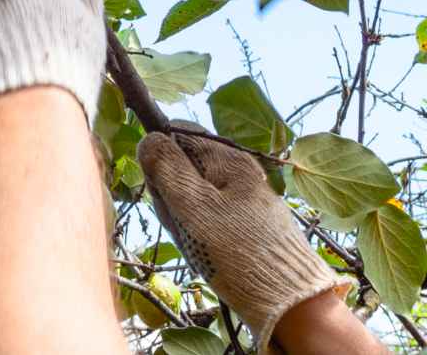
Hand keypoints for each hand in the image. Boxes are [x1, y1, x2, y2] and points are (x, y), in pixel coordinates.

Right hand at [138, 125, 350, 353]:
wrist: (289, 303)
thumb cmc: (237, 250)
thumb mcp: (193, 205)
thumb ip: (167, 168)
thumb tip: (149, 137)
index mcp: (229, 158)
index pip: (179, 134)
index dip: (160, 156)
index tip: (160, 186)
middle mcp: (239, 172)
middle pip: (184, 167)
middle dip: (171, 194)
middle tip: (179, 222)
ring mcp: (244, 200)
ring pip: (193, 197)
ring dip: (183, 217)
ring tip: (194, 242)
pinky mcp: (247, 225)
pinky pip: (209, 218)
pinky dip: (199, 232)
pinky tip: (205, 253)